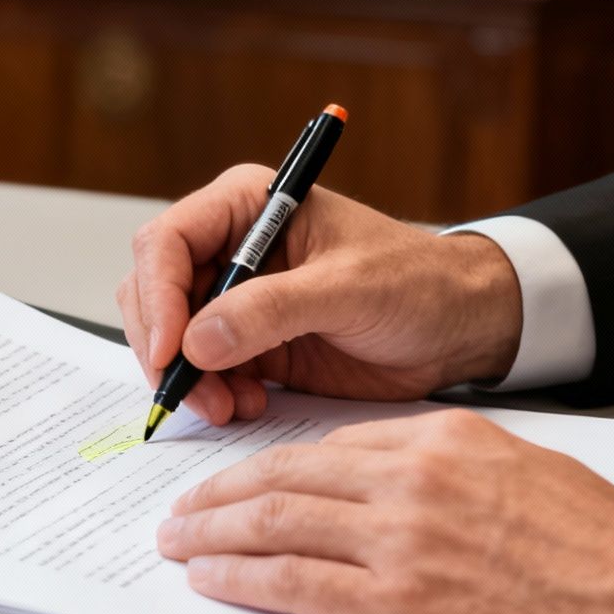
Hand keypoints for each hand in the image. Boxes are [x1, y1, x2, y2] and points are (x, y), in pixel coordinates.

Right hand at [116, 165, 523, 424]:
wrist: (458, 327)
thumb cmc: (418, 283)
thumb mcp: (348, 289)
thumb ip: (272, 310)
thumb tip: (198, 341)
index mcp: (248, 206)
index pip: (168, 243)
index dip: (158, 297)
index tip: (172, 351)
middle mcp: (231, 248)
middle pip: (154, 293)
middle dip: (166, 348)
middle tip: (191, 394)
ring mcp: (237, 299)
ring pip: (172, 339)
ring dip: (189, 380)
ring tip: (229, 407)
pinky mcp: (249, 345)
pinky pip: (203, 372)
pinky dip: (213, 396)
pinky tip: (247, 407)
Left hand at [154, 409, 613, 613]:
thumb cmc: (611, 557)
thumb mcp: (530, 474)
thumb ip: (457, 472)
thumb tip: (402, 487)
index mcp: (446, 440)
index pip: (332, 445)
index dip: (273, 464)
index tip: (242, 479)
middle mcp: (413, 480)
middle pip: (288, 475)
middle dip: (221, 494)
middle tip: (183, 508)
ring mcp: (401, 543)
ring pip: (275, 523)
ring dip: (212, 534)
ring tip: (178, 543)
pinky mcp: (399, 607)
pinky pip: (294, 584)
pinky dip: (241, 580)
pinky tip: (213, 581)